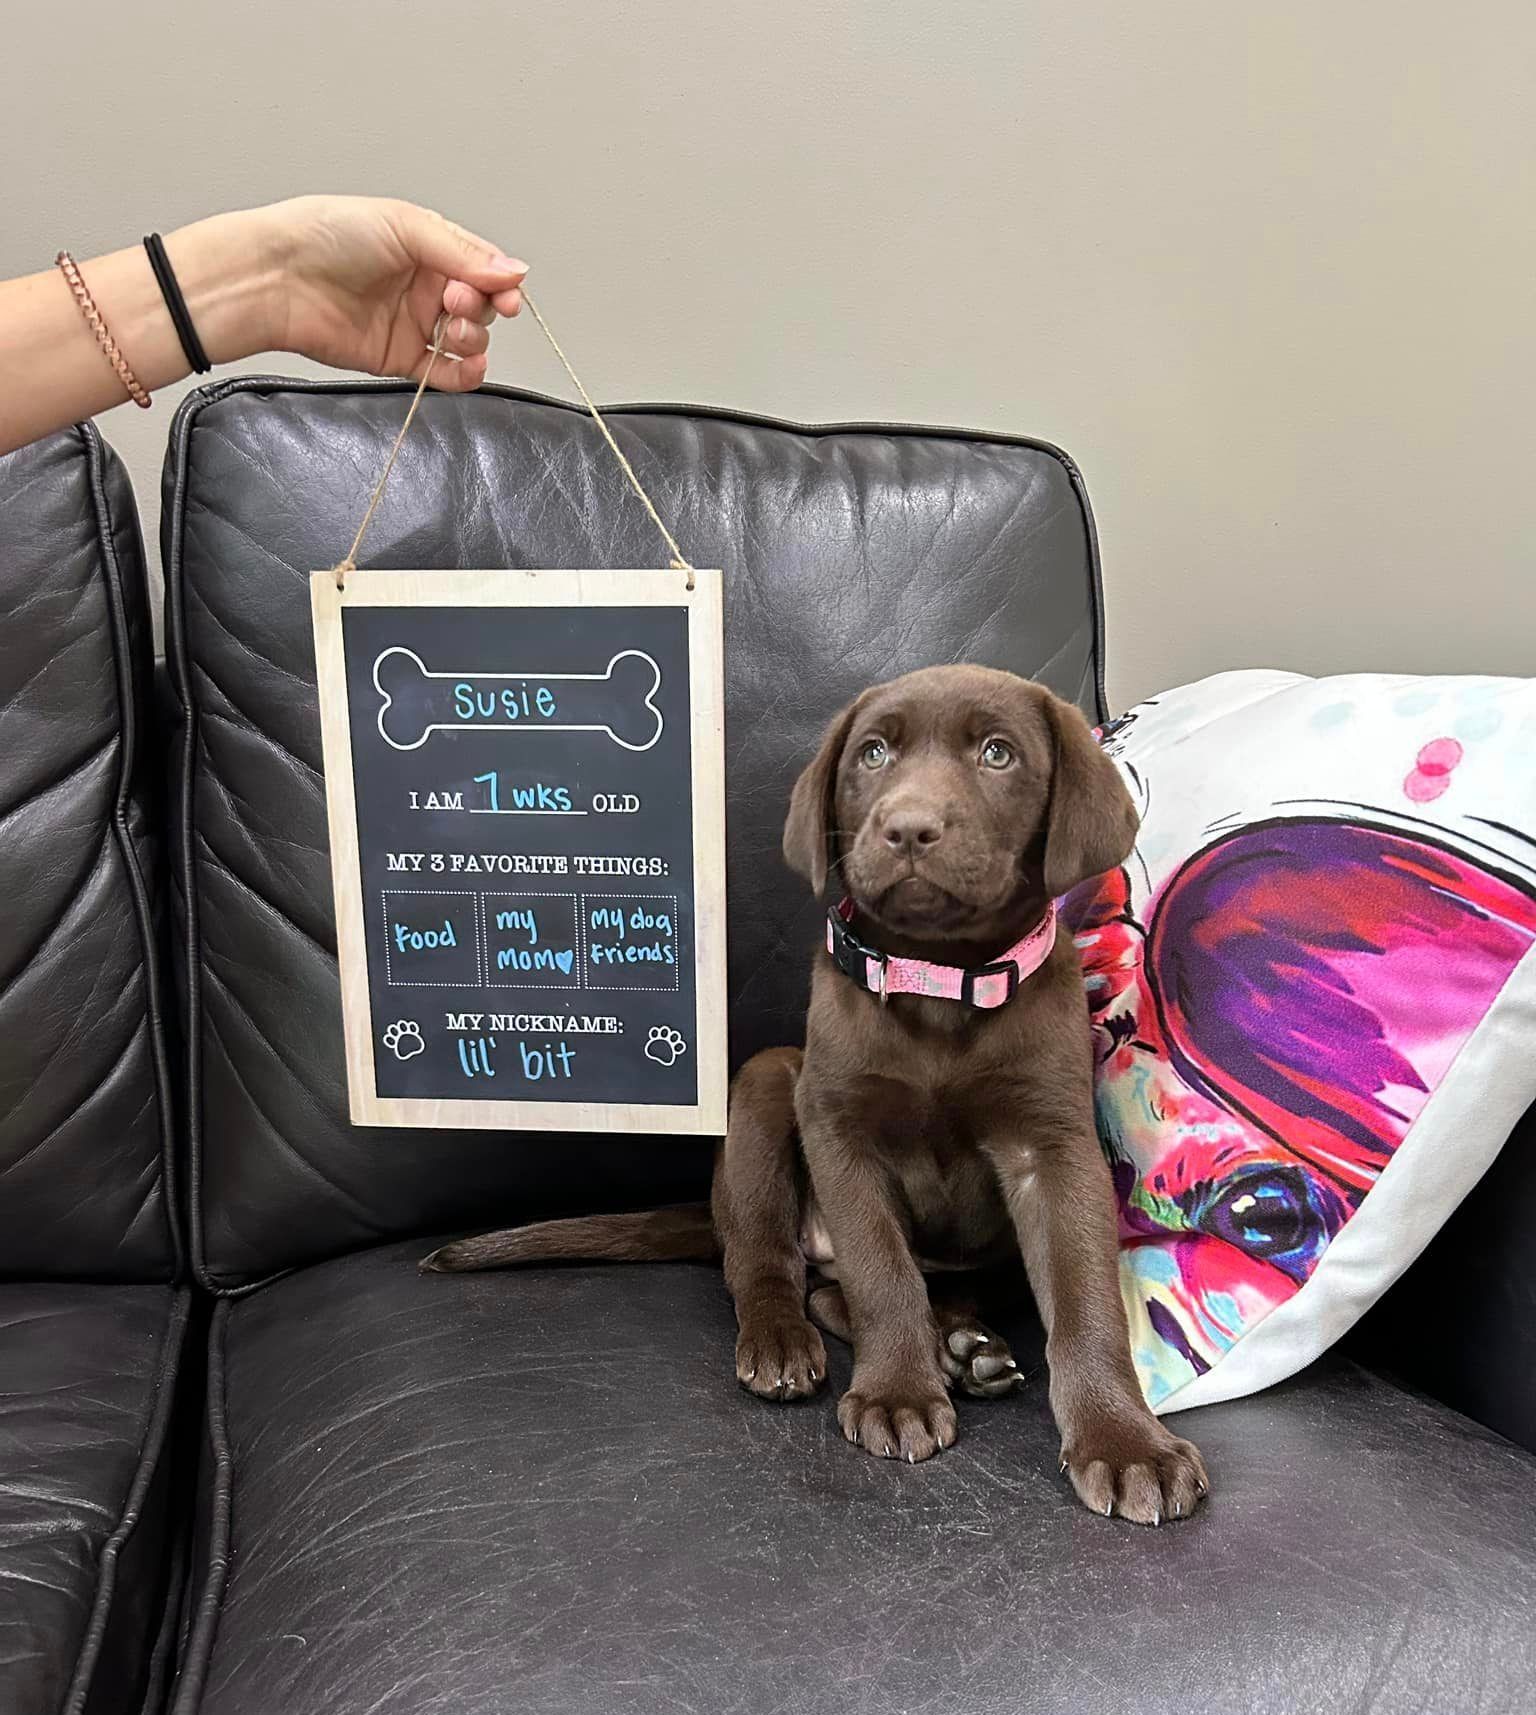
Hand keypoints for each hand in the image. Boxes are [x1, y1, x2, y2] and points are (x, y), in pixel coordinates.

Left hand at [251, 195, 527, 390]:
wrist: (278, 279)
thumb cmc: (327, 236)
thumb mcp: (404, 226)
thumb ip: (462, 253)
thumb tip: (514, 271)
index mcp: (429, 247)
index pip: (483, 269)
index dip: (501, 284)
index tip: (507, 296)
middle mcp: (423, 285)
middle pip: (480, 306)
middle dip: (479, 308)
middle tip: (455, 301)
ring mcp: (413, 323)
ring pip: (467, 340)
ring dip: (473, 339)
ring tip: (453, 332)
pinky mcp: (399, 358)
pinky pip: (444, 373)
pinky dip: (464, 375)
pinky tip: (467, 367)